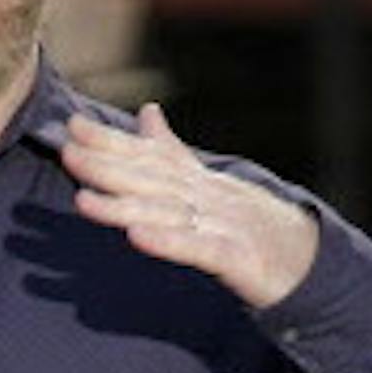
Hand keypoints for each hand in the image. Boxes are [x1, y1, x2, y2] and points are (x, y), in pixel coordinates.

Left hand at [64, 102, 319, 308]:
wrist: (305, 260)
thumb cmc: (249, 223)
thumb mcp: (206, 185)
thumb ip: (172, 152)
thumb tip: (147, 112)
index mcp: (195, 180)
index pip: (148, 156)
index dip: (110, 142)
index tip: (71, 125)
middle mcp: (205, 195)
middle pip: (151, 179)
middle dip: (106, 166)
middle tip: (67, 152)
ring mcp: (220, 224)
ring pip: (164, 213)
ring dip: (123, 206)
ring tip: (84, 200)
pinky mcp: (235, 257)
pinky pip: (196, 249)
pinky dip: (167, 242)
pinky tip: (137, 237)